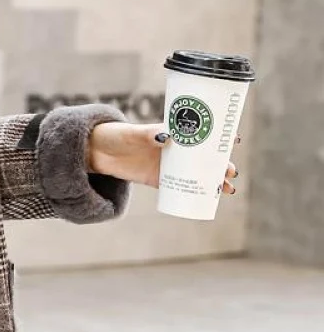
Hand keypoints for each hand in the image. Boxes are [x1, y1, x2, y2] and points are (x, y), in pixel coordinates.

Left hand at [88, 121, 240, 193]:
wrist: (97, 152)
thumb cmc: (117, 136)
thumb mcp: (132, 133)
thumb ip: (147, 134)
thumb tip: (166, 136)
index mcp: (172, 132)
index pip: (201, 131)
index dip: (219, 135)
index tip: (234, 140)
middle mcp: (174, 148)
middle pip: (203, 156)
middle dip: (220, 164)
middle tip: (230, 172)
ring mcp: (166, 164)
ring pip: (195, 172)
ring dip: (213, 181)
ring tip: (227, 189)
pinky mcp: (157, 179)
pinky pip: (179, 186)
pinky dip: (194, 193)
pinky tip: (207, 199)